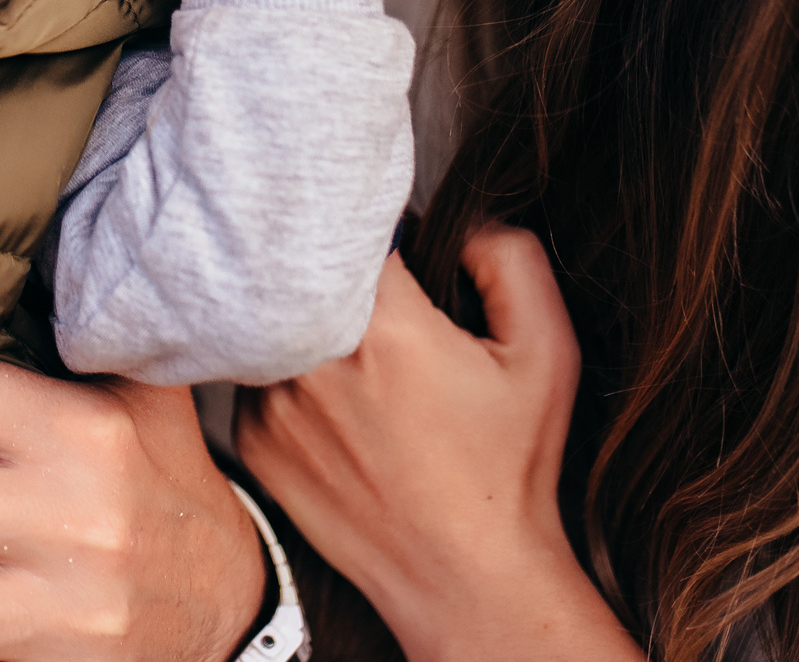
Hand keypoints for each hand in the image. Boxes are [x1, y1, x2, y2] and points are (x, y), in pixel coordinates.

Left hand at [235, 229, 638, 661]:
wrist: (466, 579)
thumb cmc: (510, 469)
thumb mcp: (546, 353)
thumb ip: (509, 259)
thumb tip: (458, 219)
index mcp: (384, 328)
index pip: (349, 230)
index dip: (373, 228)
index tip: (398, 252)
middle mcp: (313, 361)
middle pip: (301, 273)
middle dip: (334, 274)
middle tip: (380, 305)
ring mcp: (271, 402)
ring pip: (274, 320)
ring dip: (307, 323)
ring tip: (363, 364)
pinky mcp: (252, 439)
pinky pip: (258, 372)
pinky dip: (288, 372)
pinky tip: (339, 406)